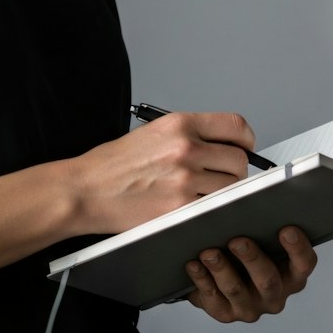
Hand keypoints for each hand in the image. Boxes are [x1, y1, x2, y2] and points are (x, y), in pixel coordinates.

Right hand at [66, 110, 254, 235]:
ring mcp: (184, 180)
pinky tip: (194, 205)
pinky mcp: (179, 208)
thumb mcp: (154, 132)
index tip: (244, 147)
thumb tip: (221, 145)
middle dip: (235, 169)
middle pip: (239, 160)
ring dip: (224, 192)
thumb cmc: (114, 163)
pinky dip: (209, 208)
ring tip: (204, 192)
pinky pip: (212, 207)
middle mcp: (186, 148)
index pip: (235, 126)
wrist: (87, 190)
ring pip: (230, 187)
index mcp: (180, 124)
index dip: (245, 139)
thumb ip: (190, 134)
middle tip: (223, 175)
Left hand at [185, 226, 317, 322]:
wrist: (228, 275)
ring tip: (208, 252)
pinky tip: (194, 264)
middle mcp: (275, 295)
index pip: (304, 264)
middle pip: (268, 280)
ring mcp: (250, 308)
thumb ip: (265, 226)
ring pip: (236, 290)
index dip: (298, 248)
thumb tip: (255, 203)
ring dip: (221, 269)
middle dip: (252, 259)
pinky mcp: (225, 313)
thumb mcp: (264, 238)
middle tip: (237, 240)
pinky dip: (202, 280)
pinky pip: (212, 299)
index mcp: (292, 275)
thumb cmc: (252, 248)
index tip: (286, 229)